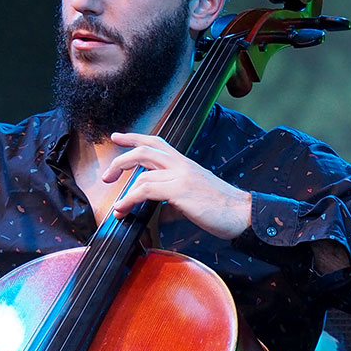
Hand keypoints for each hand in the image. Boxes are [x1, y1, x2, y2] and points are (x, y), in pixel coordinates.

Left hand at [104, 131, 252, 239]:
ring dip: (123, 190)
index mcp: (185, 163)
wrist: (242, 214)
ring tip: (117, 207)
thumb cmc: (221, 208)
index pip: (156, 142)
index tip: (117, 136)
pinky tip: (124, 208)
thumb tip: (158, 213)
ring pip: (142, 171)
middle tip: (107, 175)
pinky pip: (146, 190)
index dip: (134, 137)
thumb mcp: (193, 199)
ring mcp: (181, 176)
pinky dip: (130, 199)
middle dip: (121, 160)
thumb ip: (172, 202)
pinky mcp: (180, 190)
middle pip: (145, 150)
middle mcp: (182, 165)